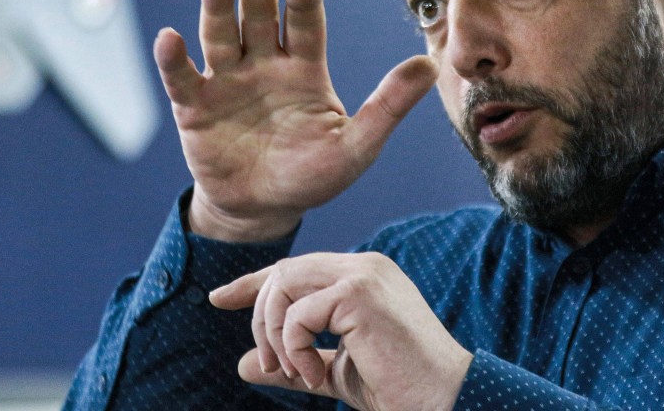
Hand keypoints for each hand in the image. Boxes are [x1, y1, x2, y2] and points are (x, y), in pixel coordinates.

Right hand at [153, 0, 437, 240]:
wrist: (264, 209)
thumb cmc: (314, 175)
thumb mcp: (356, 145)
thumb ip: (389, 106)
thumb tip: (429, 65)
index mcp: (304, 69)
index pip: (306, 28)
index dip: (304, 7)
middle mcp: (264, 65)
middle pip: (260, 18)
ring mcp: (228, 82)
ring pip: (221, 36)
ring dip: (217, 7)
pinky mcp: (195, 106)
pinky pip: (184, 79)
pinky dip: (175, 60)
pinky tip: (171, 38)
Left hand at [210, 252, 473, 410]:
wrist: (443, 400)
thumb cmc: (399, 388)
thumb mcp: (335, 373)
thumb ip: (295, 362)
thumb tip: (242, 364)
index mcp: (363, 276)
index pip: (296, 268)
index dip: (253, 282)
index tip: (219, 298)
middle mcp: (363, 265)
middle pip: (282, 272)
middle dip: (262, 320)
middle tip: (272, 366)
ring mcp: (363, 275)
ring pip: (283, 284)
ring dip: (275, 335)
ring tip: (295, 373)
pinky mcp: (359, 293)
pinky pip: (298, 315)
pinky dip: (293, 350)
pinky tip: (312, 377)